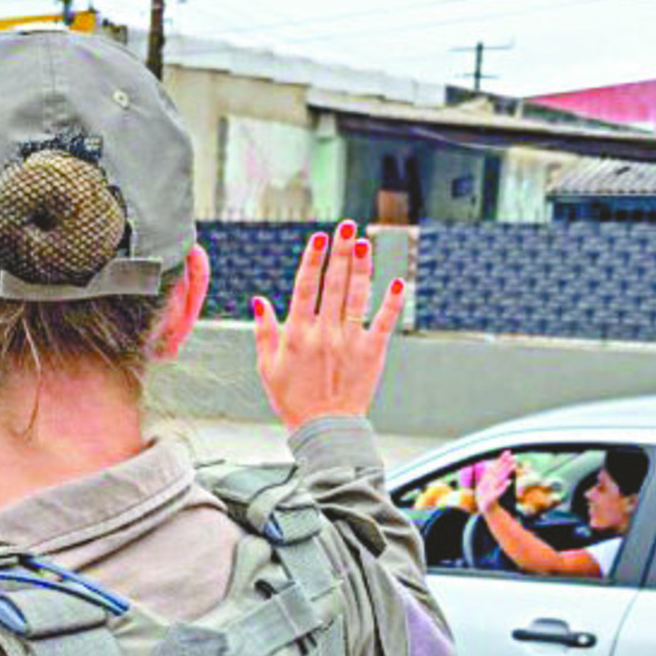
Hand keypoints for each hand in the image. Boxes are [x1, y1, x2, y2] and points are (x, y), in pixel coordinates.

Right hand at [250, 220, 406, 432]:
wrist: (324, 429)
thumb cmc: (293, 400)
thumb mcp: (268, 367)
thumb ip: (264, 331)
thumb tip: (259, 300)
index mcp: (297, 335)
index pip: (305, 287)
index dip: (313, 259)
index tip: (320, 238)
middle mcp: (324, 334)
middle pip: (333, 284)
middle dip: (340, 251)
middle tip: (346, 226)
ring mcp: (350, 342)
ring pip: (357, 296)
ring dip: (362, 267)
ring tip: (365, 242)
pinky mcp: (372, 353)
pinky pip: (383, 322)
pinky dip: (391, 302)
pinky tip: (396, 281)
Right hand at [475, 451, 516, 510]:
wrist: (486, 511)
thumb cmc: (489, 496)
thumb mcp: (490, 485)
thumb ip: (491, 475)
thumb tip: (492, 465)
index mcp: (486, 479)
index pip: (495, 467)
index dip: (501, 459)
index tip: (508, 452)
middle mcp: (487, 483)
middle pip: (497, 471)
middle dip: (505, 463)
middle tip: (512, 455)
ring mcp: (488, 491)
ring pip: (499, 480)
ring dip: (506, 472)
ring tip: (514, 465)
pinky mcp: (490, 499)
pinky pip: (498, 492)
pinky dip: (503, 487)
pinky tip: (509, 482)